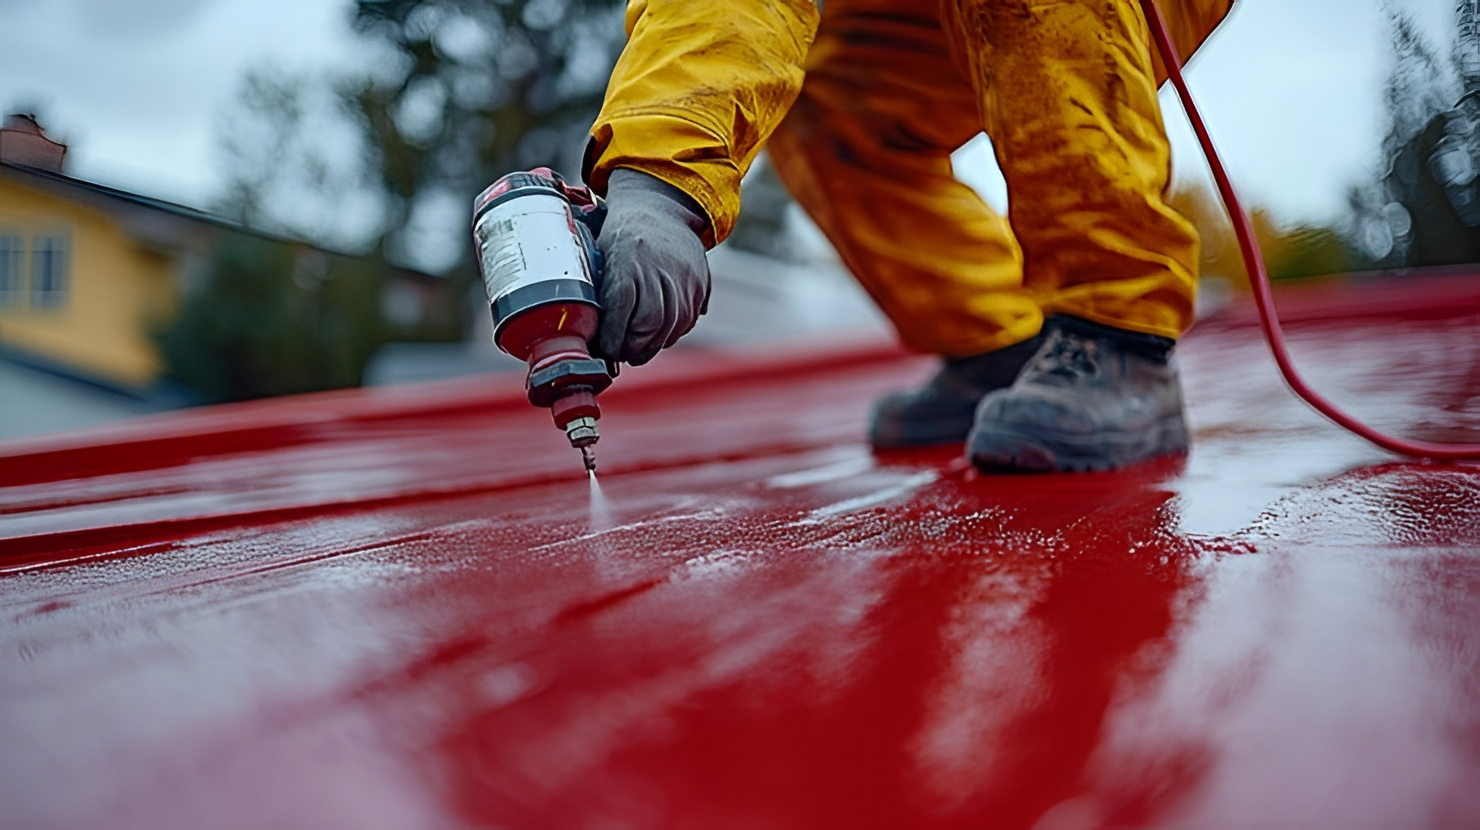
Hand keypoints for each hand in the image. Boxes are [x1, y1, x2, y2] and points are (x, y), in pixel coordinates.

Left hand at [596, 168, 711, 365]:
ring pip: (671, 327)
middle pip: (650, 324)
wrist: (660, 208)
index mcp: (627, 258)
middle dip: (634, 347)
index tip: (605, 349)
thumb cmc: (621, 235)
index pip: (621, 310)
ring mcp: (683, 276)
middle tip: (621, 354)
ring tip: (638, 348)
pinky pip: (688, 320)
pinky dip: (671, 333)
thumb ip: (598, 291)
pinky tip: (657, 334)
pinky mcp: (700, 283)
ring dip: (653, 344)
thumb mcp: (600, 254)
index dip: (613, 338)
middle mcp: (658, 267)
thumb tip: (587, 333)